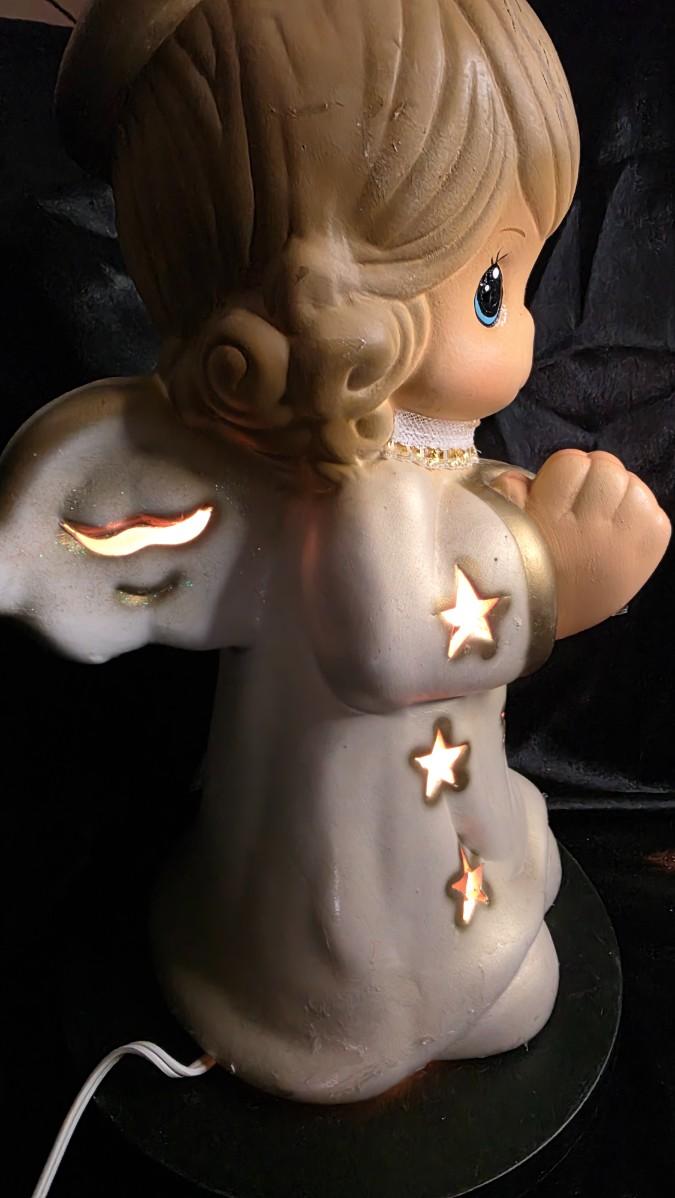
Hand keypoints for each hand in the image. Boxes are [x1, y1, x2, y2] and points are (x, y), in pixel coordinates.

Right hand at [492, 450, 670, 638]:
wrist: (548, 620)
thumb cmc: (522, 570)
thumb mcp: (503, 529)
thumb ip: (509, 493)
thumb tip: (525, 476)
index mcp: (551, 518)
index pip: (571, 461)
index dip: (563, 475)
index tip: (555, 496)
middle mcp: (593, 527)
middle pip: (607, 466)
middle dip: (593, 479)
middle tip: (580, 506)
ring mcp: (627, 539)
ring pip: (635, 484)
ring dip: (619, 496)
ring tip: (602, 520)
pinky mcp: (652, 549)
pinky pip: (655, 511)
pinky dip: (640, 516)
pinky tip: (620, 534)